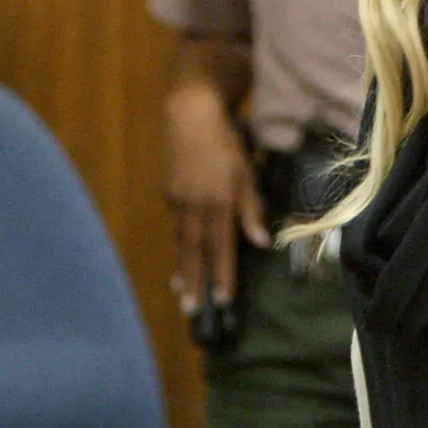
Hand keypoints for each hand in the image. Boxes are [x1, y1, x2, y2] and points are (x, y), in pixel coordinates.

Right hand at [162, 91, 268, 312]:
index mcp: (218, 203)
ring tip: (181, 291)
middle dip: (194, 282)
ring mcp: (177, 201)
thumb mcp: (246, 174)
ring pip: (180, 241)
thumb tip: (260, 243)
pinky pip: (175, 224)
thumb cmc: (226, 145)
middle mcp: (195, 207)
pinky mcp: (167, 193)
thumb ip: (250, 210)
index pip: (221, 248)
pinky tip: (180, 255)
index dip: (222, 275)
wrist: (189, 117)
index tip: (222, 300)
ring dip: (181, 268)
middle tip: (191, 310)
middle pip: (194, 252)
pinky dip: (177, 243)